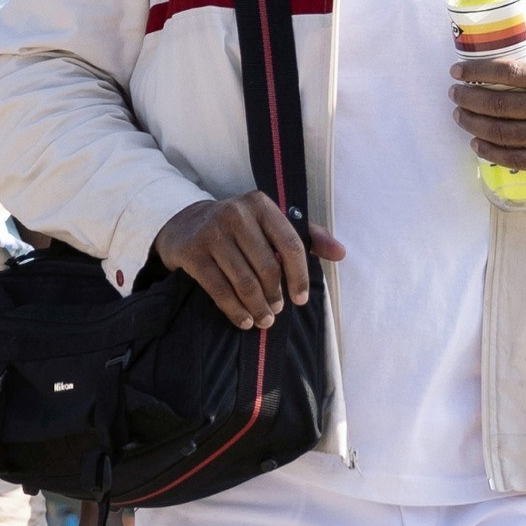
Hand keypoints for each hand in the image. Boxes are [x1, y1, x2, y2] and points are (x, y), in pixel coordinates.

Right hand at [155, 193, 345, 330]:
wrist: (185, 223)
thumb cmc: (239, 228)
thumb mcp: (270, 223)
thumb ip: (307, 236)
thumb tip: (341, 253)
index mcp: (261, 205)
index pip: (290, 244)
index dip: (299, 276)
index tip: (300, 299)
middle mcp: (235, 214)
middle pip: (267, 267)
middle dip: (275, 296)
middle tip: (276, 312)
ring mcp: (211, 232)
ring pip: (244, 281)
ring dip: (257, 307)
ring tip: (264, 320)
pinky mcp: (191, 252)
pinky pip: (219, 289)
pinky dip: (234, 310)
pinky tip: (243, 321)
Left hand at [448, 40, 525, 197]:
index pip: (510, 72)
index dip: (477, 72)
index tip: (457, 71)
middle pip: (500, 104)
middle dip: (468, 99)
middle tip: (454, 94)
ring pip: (503, 132)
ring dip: (473, 124)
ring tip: (459, 115)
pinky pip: (514, 158)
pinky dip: (490, 151)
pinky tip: (476, 143)